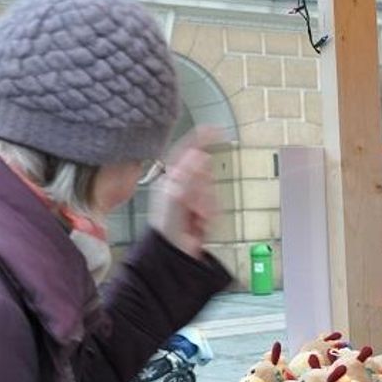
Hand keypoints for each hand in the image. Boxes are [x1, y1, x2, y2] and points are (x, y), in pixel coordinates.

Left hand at [149, 125, 221, 257]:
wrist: (174, 252)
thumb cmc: (167, 226)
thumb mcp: (176, 196)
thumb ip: (189, 175)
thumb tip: (200, 155)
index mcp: (171, 178)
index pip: (186, 151)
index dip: (199, 138)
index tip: (215, 129)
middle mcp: (181, 185)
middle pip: (203, 174)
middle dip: (203, 189)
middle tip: (194, 205)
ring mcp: (192, 198)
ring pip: (211, 190)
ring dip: (206, 205)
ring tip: (195, 218)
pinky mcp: (202, 211)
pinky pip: (215, 204)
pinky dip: (210, 215)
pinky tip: (199, 224)